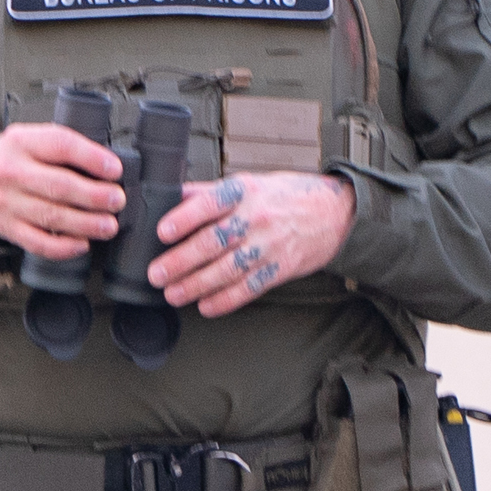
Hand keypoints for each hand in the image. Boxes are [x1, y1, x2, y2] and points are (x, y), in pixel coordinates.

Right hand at [0, 120, 126, 260]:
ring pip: (53, 216)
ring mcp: (8, 203)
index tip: (115, 170)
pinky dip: (64, 247)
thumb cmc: (15, 159)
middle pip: (60, 186)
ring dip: (87, 224)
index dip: (93, 158)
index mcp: (21, 142)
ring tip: (109, 225)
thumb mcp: (31, 138)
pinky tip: (82, 244)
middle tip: (117, 200)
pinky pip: (39, 243)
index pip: (61, 145)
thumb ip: (62, 147)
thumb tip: (107, 167)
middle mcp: (11, 172)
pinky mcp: (8, 229)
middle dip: (95, 196)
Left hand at [150, 172, 354, 316]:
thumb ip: (210, 192)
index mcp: (244, 192)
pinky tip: (205, 306)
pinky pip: (249, 288)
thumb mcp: (249, 183)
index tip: (162, 232)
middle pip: (214, 242)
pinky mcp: (279, 269)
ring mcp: (269, 246)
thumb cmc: (285, 196)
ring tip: (173, 294)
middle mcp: (257, 218)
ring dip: (196, 285)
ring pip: (228, 269)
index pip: (210, 204)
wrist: (334, 213)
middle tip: (157, 274)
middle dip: (181, 261)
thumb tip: (172, 196)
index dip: (184, 219)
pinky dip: (225, 300)